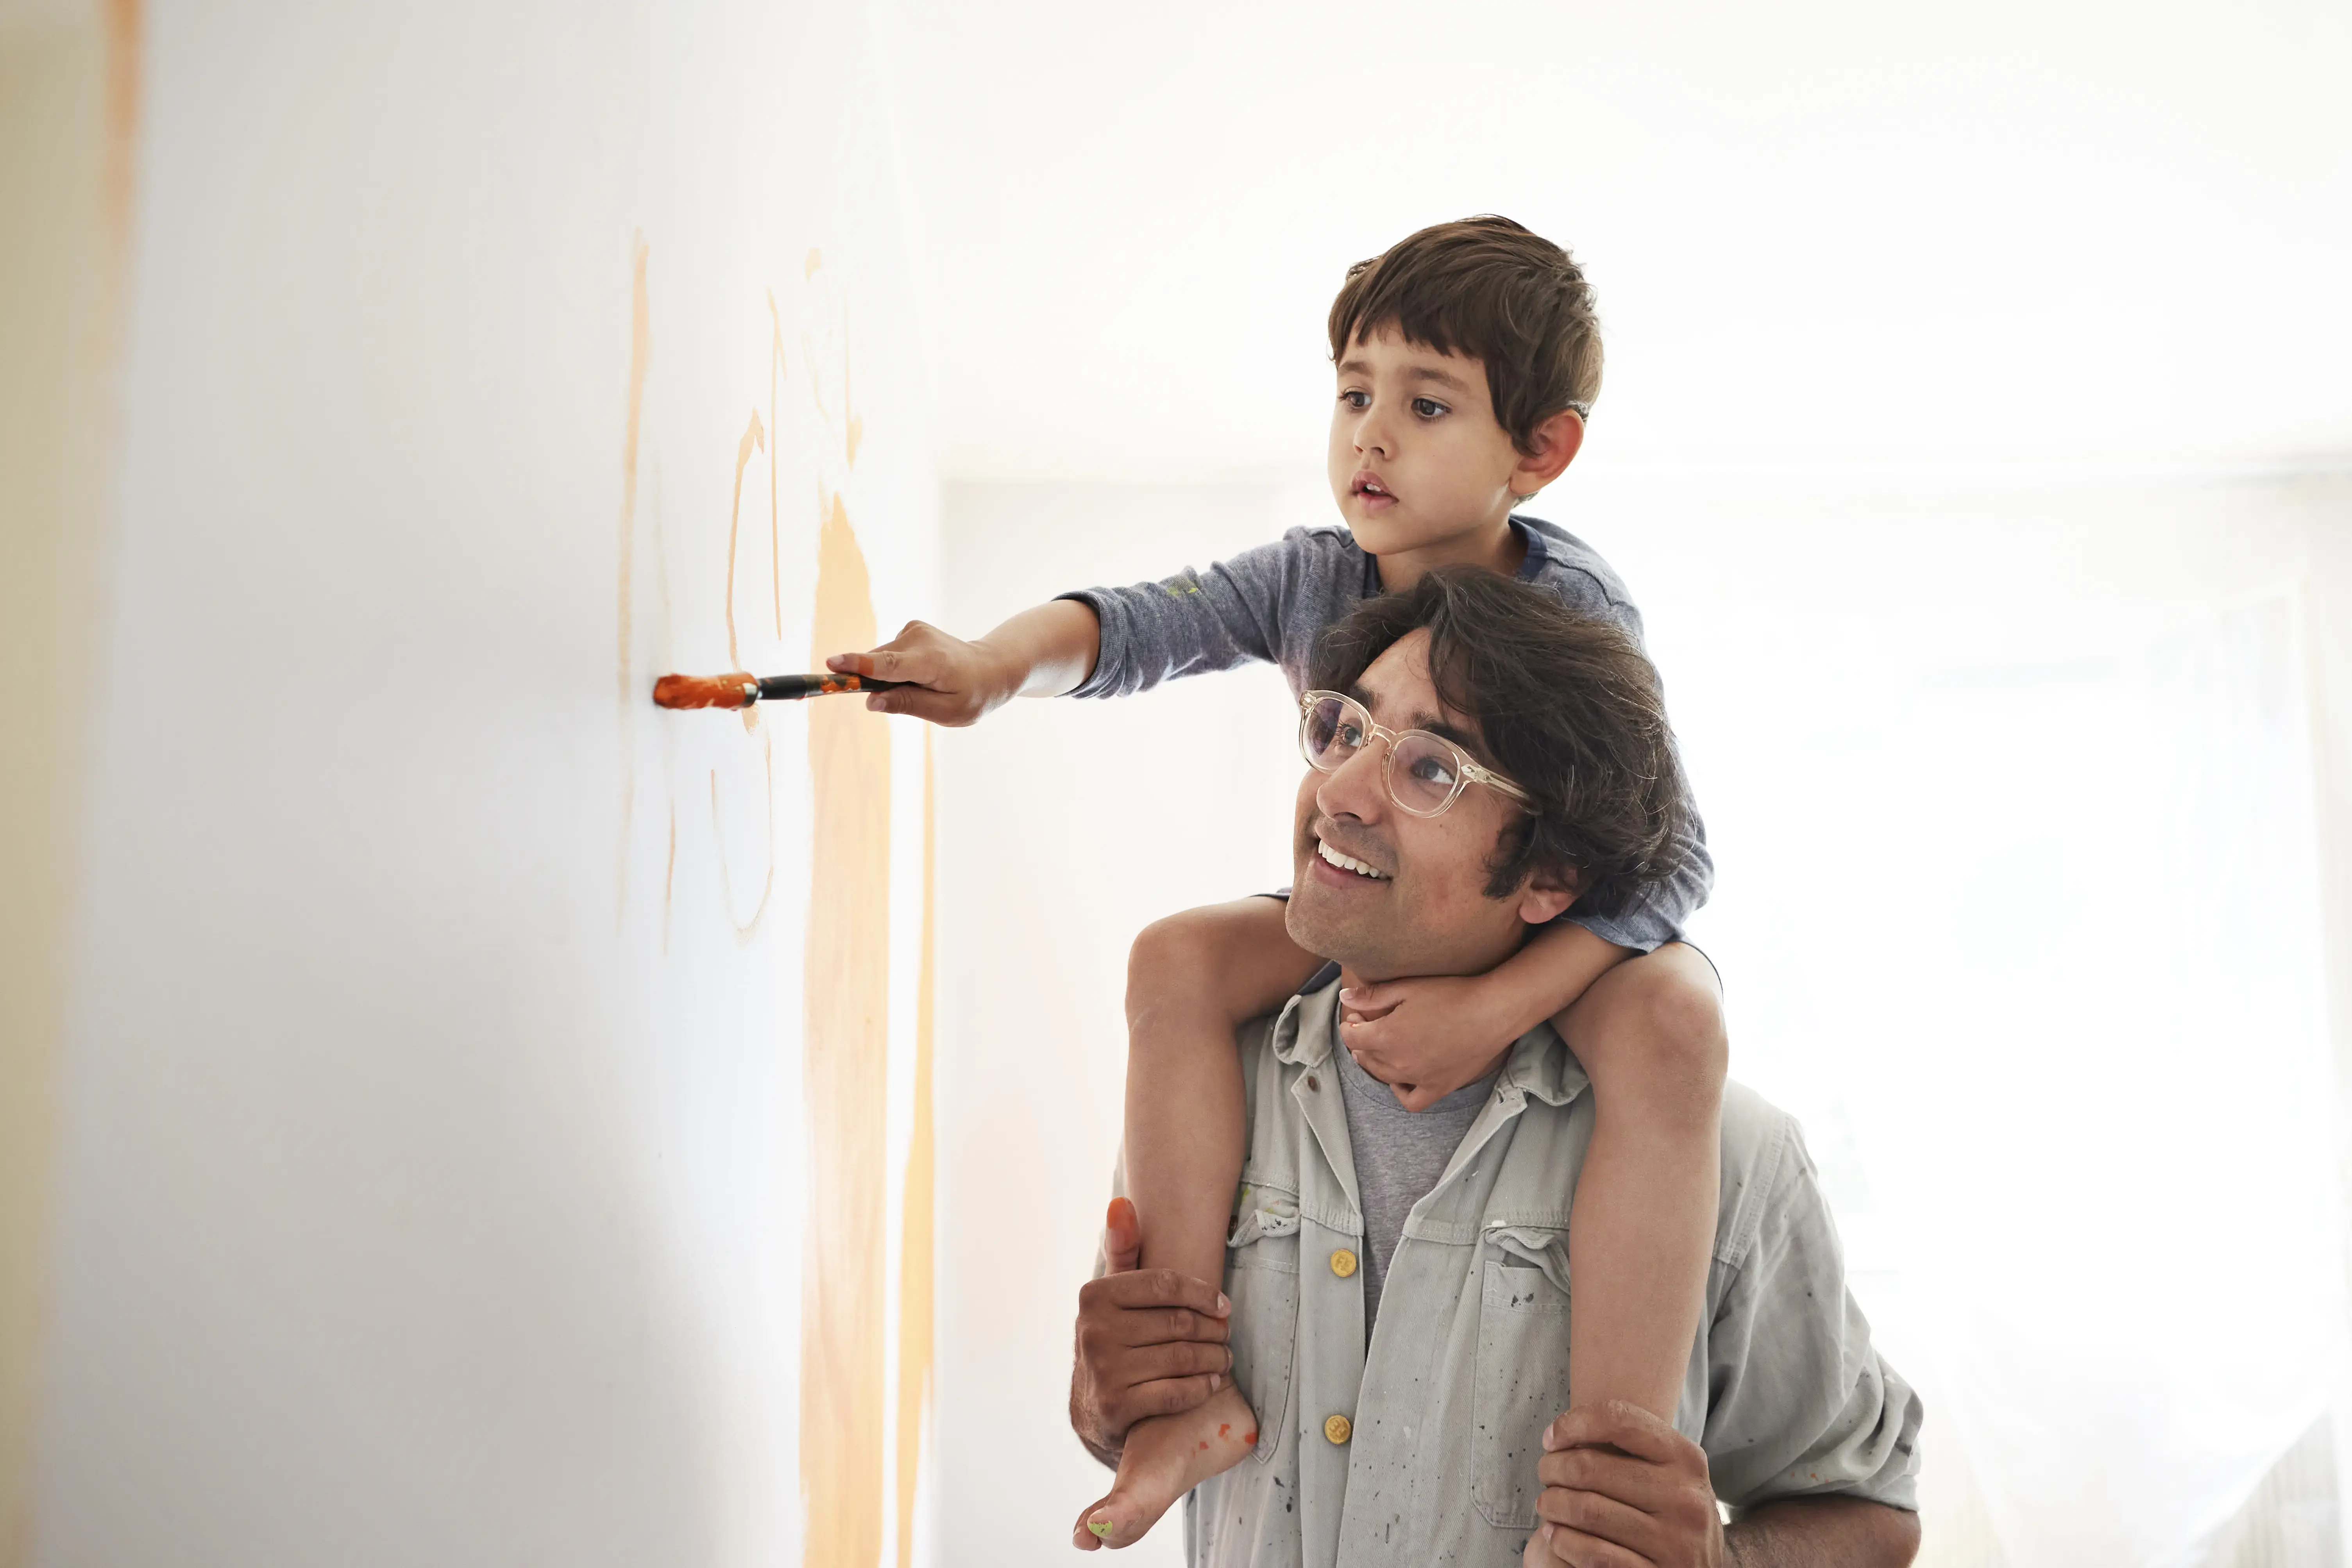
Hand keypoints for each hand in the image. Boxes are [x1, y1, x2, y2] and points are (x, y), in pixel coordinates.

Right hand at [825, 620, 1016, 725]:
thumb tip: (871, 701)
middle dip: (877, 684)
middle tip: (911, 699)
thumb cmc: (972, 695)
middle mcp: (920, 639)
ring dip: (890, 678)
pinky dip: (895, 669)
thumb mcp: (947, 712)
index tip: (832, 663)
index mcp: (931, 662)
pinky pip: (888, 655)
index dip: (858, 666)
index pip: (889, 665)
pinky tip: (920, 675)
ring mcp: (914, 630)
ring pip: (881, 660)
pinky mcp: (910, 629)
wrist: (991, 668)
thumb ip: (908, 705)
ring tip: (924, 687)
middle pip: (878, 665)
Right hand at [1068, 1198, 1233, 1459]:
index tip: (1224, 1304)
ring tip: (1224, 1358)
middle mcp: (1094, 1331)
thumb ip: (1121, 1251)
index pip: (1165, 1284)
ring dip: (1214, 1358)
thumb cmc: (1113, 1339)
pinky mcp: (1116, 1407)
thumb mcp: (1112, 1295)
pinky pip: (1175, 1392)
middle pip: (1179, 1323)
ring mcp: (1104, 1371)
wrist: (1091, 1408)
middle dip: (1213, 1330)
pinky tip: (1209, 1382)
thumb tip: (1121, 1203)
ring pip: (1182, 1357)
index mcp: (1095, 1296)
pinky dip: (1200, 1387)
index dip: (1203, 1293)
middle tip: (1227, 1335)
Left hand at [1338, 974, 1517, 1110]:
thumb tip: (1344, 998)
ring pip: (1384, 1076)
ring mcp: (1418, 1078)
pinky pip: (1411, 1100)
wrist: (1491, 1013)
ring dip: (1375, 1062)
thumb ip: (1373, 996)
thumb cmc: (1451, 995)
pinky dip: (1401, 1091)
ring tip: (1380, 1047)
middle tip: (1368, 1025)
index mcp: (1386, 1037)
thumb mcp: (1407, 988)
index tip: (1357, 1014)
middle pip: (1365, 1056)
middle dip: (1361, 1040)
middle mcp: (1398, 1063)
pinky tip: (1400, 1079)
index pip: (1351, 1036)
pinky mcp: (1439, 1087)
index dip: (1350, 1023)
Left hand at [1523, 1402, 1724, 1567]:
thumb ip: (1631, 1448)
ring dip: (1552, 1505)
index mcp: (1686, 1459)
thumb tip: (1563, 1434)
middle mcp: (1685, 1498)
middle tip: (1545, 1473)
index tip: (1551, 1438)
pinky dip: (1564, 1542)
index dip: (1573, 1423)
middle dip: (1553, 1467)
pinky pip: (1594, 1553)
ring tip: (1547, 1504)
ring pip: (1586, 1511)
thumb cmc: (1673, 1511)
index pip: (1619, 1420)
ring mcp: (1674, 1542)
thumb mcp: (1670, 1472)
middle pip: (1590, 1467)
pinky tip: (1557, 1535)